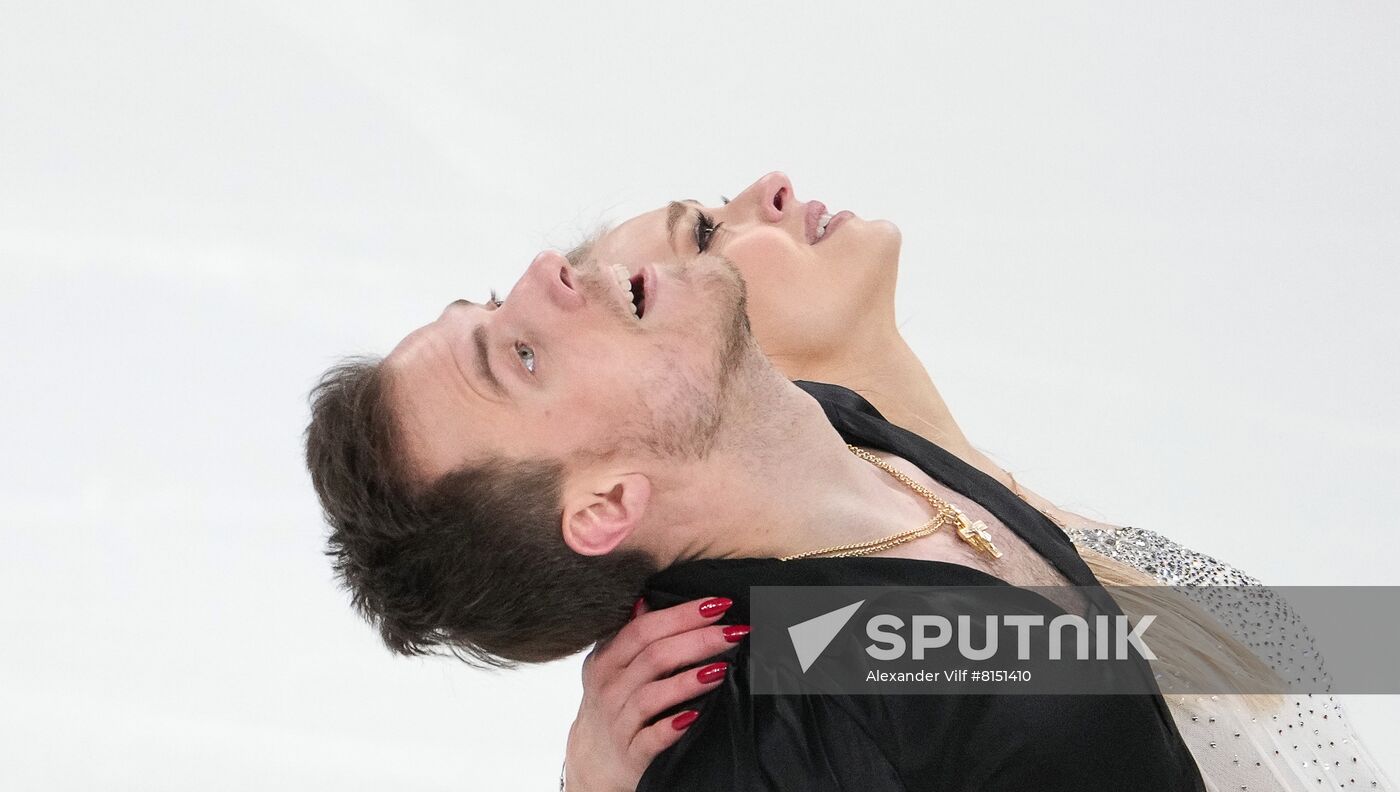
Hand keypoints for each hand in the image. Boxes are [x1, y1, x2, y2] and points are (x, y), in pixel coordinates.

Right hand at [562, 595, 748, 791]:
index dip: (683, 615)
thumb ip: (631, 635)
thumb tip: (648, 599)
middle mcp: (609, 688)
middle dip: (698, 640)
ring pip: (653, 695)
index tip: (719, 605)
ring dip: (690, 680)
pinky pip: (651, 738)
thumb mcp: (613, 666)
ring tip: (722, 667)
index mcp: (606, 659)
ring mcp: (618, 722)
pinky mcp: (631, 753)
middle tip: (734, 632)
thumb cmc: (613, 704)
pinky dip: (673, 727)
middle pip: (654, 656)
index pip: (644, 628)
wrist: (594, 761)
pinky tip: (695, 715)